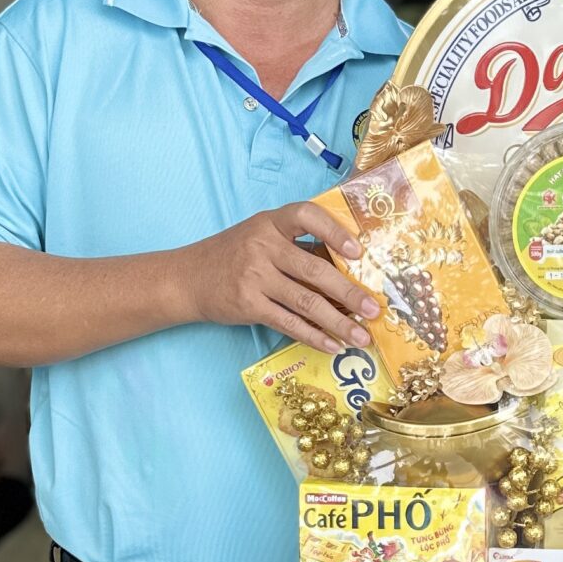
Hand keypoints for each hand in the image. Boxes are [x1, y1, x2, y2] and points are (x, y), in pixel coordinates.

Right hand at [177, 203, 378, 354]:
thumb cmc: (235, 256)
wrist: (188, 278)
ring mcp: (254, 276)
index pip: (307, 216)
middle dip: (349, 293)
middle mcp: (262, 245)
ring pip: (305, 302)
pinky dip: (314, 336)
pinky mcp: (248, 305)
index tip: (358, 253)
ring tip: (362, 337)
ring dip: (338, 322)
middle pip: (314, 270)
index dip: (335, 231)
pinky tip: (333, 345)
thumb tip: (350, 274)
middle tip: (374, 310)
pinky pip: (288, 323)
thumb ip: (298, 248)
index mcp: (271, 222)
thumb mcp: (262, 238)